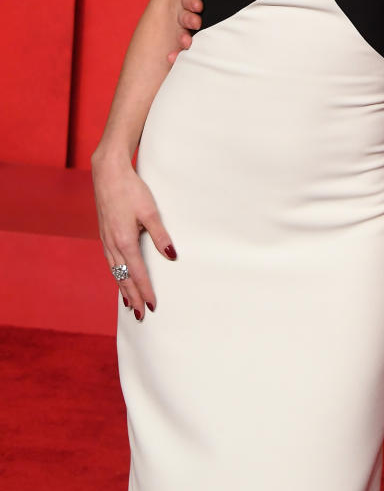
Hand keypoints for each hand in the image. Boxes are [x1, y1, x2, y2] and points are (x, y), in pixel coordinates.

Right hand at [92, 151, 176, 318]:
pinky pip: (110, 262)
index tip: (153, 306)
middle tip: (141, 316)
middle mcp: (113, 245)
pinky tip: (119, 278)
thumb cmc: (131, 190)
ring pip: (115, 272)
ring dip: (123, 289)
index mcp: (124, 241)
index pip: (137, 273)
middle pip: (123, 278)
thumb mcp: (150, 211)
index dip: (146, 291)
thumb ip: (160, 235)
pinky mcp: (105, 234)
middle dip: (133, 297)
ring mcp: (106, 240)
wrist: (108, 174)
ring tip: (130, 305)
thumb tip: (171, 256)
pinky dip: (116, 275)